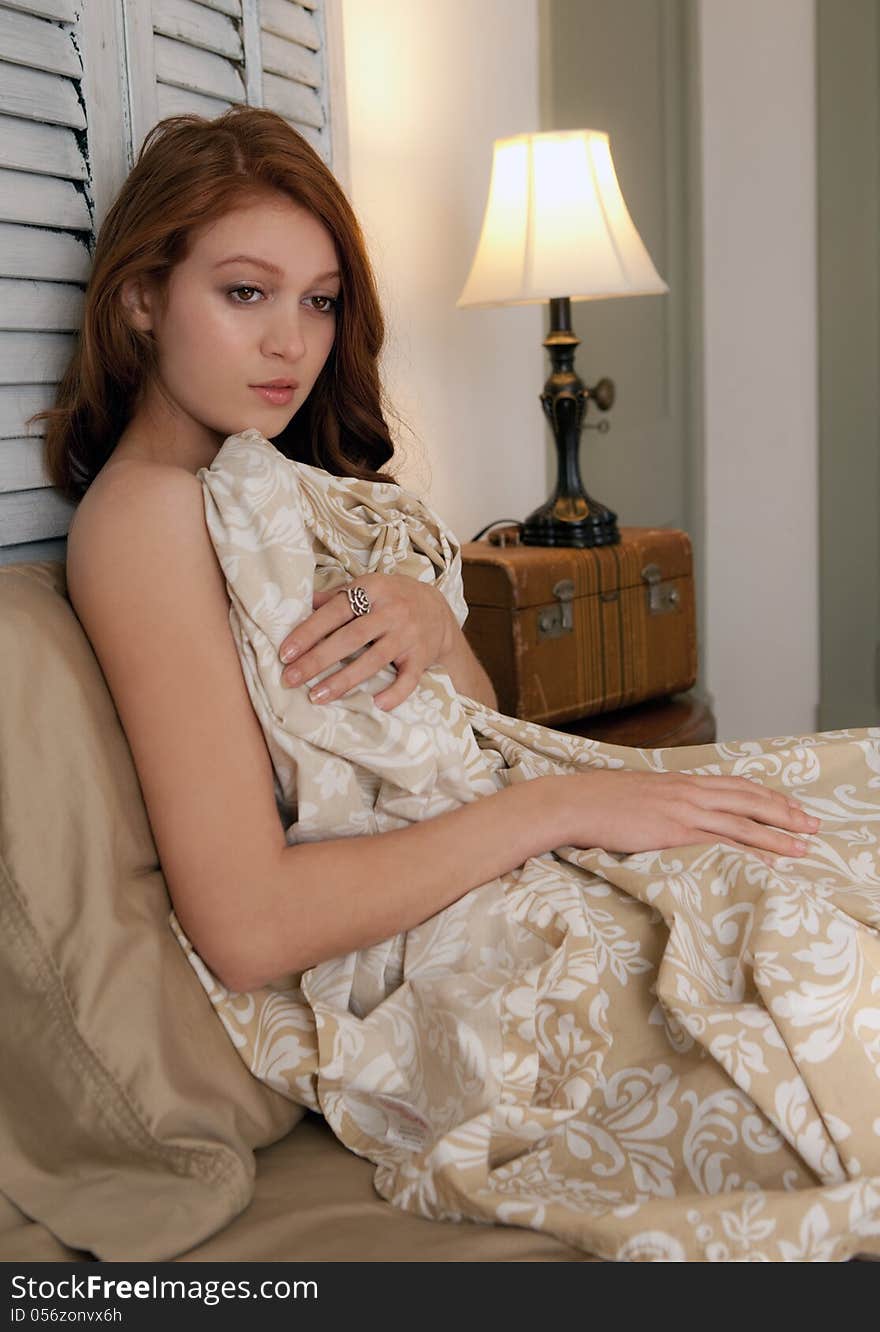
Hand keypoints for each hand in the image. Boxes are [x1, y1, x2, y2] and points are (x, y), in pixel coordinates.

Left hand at [278, 572, 458, 710]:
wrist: (438, 609)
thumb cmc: (391, 599)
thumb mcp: (367, 588)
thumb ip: (336, 597)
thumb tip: (300, 604)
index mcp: (372, 589)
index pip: (335, 612)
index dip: (309, 632)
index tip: (285, 653)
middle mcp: (392, 611)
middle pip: (351, 638)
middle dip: (318, 660)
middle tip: (291, 679)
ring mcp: (408, 635)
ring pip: (374, 660)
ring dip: (344, 680)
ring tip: (316, 696)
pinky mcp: (422, 656)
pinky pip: (409, 679)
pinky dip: (395, 693)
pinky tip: (377, 704)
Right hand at [559, 770, 820, 862]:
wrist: (574, 802)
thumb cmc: (599, 801)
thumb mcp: (640, 792)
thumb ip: (664, 798)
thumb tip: (675, 811)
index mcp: (682, 781)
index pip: (737, 785)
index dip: (768, 795)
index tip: (791, 806)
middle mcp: (689, 791)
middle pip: (749, 799)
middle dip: (785, 812)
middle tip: (813, 825)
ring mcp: (683, 810)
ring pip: (743, 821)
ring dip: (777, 834)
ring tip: (803, 846)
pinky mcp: (674, 831)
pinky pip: (721, 841)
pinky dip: (749, 850)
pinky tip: (767, 860)